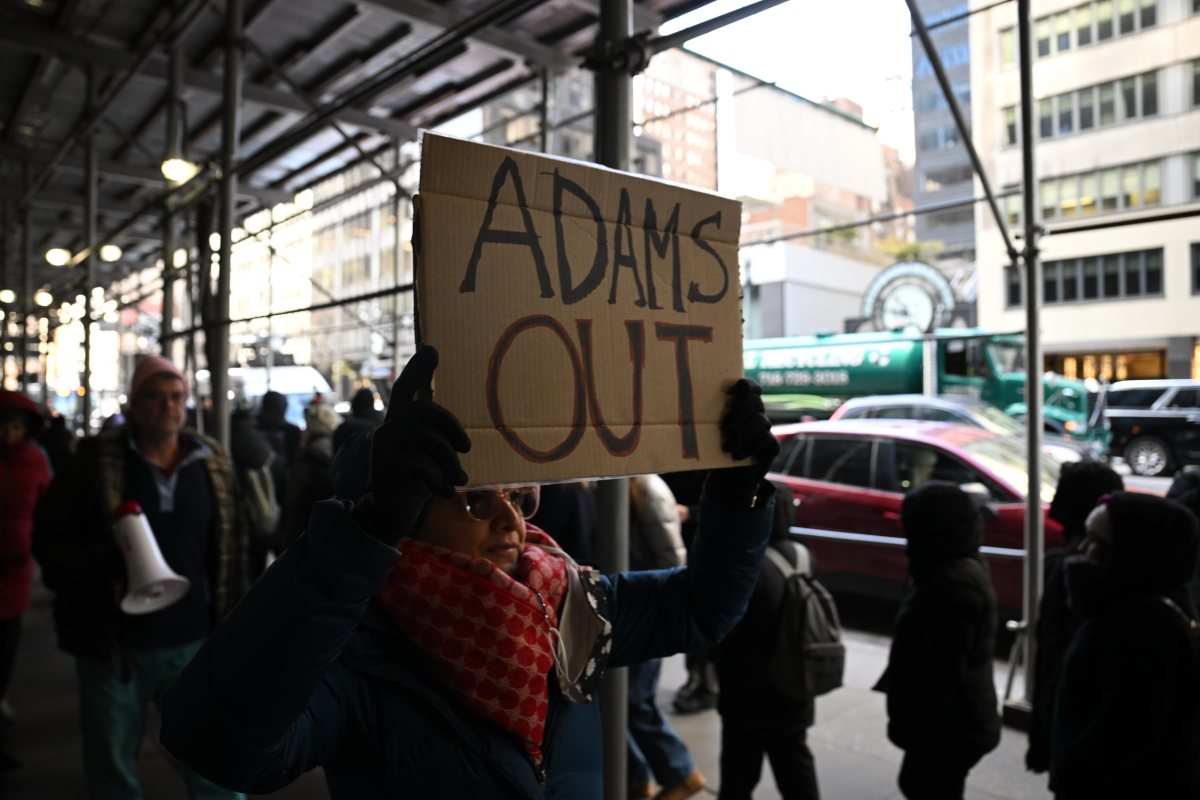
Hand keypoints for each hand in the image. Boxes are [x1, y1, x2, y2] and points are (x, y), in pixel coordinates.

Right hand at [358, 347, 470, 541]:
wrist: (389, 512)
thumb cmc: (415, 480)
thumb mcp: (429, 456)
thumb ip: (438, 438)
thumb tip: (463, 436)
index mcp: (399, 422)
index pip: (406, 388)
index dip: (418, 369)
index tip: (432, 348)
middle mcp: (389, 428)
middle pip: (426, 410)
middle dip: (452, 427)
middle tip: (466, 447)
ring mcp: (384, 445)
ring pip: (429, 440)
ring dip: (450, 462)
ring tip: (459, 479)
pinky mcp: (385, 465)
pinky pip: (422, 465)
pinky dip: (439, 480)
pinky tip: (446, 492)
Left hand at [705, 378, 778, 508]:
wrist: (727, 480)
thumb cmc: (715, 450)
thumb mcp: (707, 433)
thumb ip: (704, 417)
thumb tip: (683, 404)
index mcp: (742, 405)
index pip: (751, 387)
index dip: (745, 385)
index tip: (728, 393)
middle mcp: (757, 414)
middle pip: (756, 401)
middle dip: (739, 414)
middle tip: (725, 429)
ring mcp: (766, 429)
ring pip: (761, 421)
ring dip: (742, 434)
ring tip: (726, 447)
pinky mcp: (772, 445)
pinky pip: (766, 439)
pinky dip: (750, 447)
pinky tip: (737, 456)